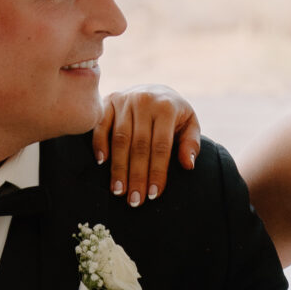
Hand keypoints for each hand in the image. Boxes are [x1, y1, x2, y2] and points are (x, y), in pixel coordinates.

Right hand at [92, 85, 200, 206]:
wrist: (154, 89)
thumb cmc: (174, 113)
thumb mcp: (190, 123)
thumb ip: (191, 144)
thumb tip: (188, 165)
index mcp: (166, 107)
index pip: (161, 146)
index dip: (157, 171)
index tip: (153, 194)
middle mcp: (144, 101)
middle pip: (139, 146)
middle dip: (136, 175)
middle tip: (134, 200)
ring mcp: (124, 100)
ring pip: (119, 139)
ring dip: (118, 167)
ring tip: (118, 190)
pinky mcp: (108, 101)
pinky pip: (100, 124)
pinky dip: (99, 143)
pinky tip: (102, 162)